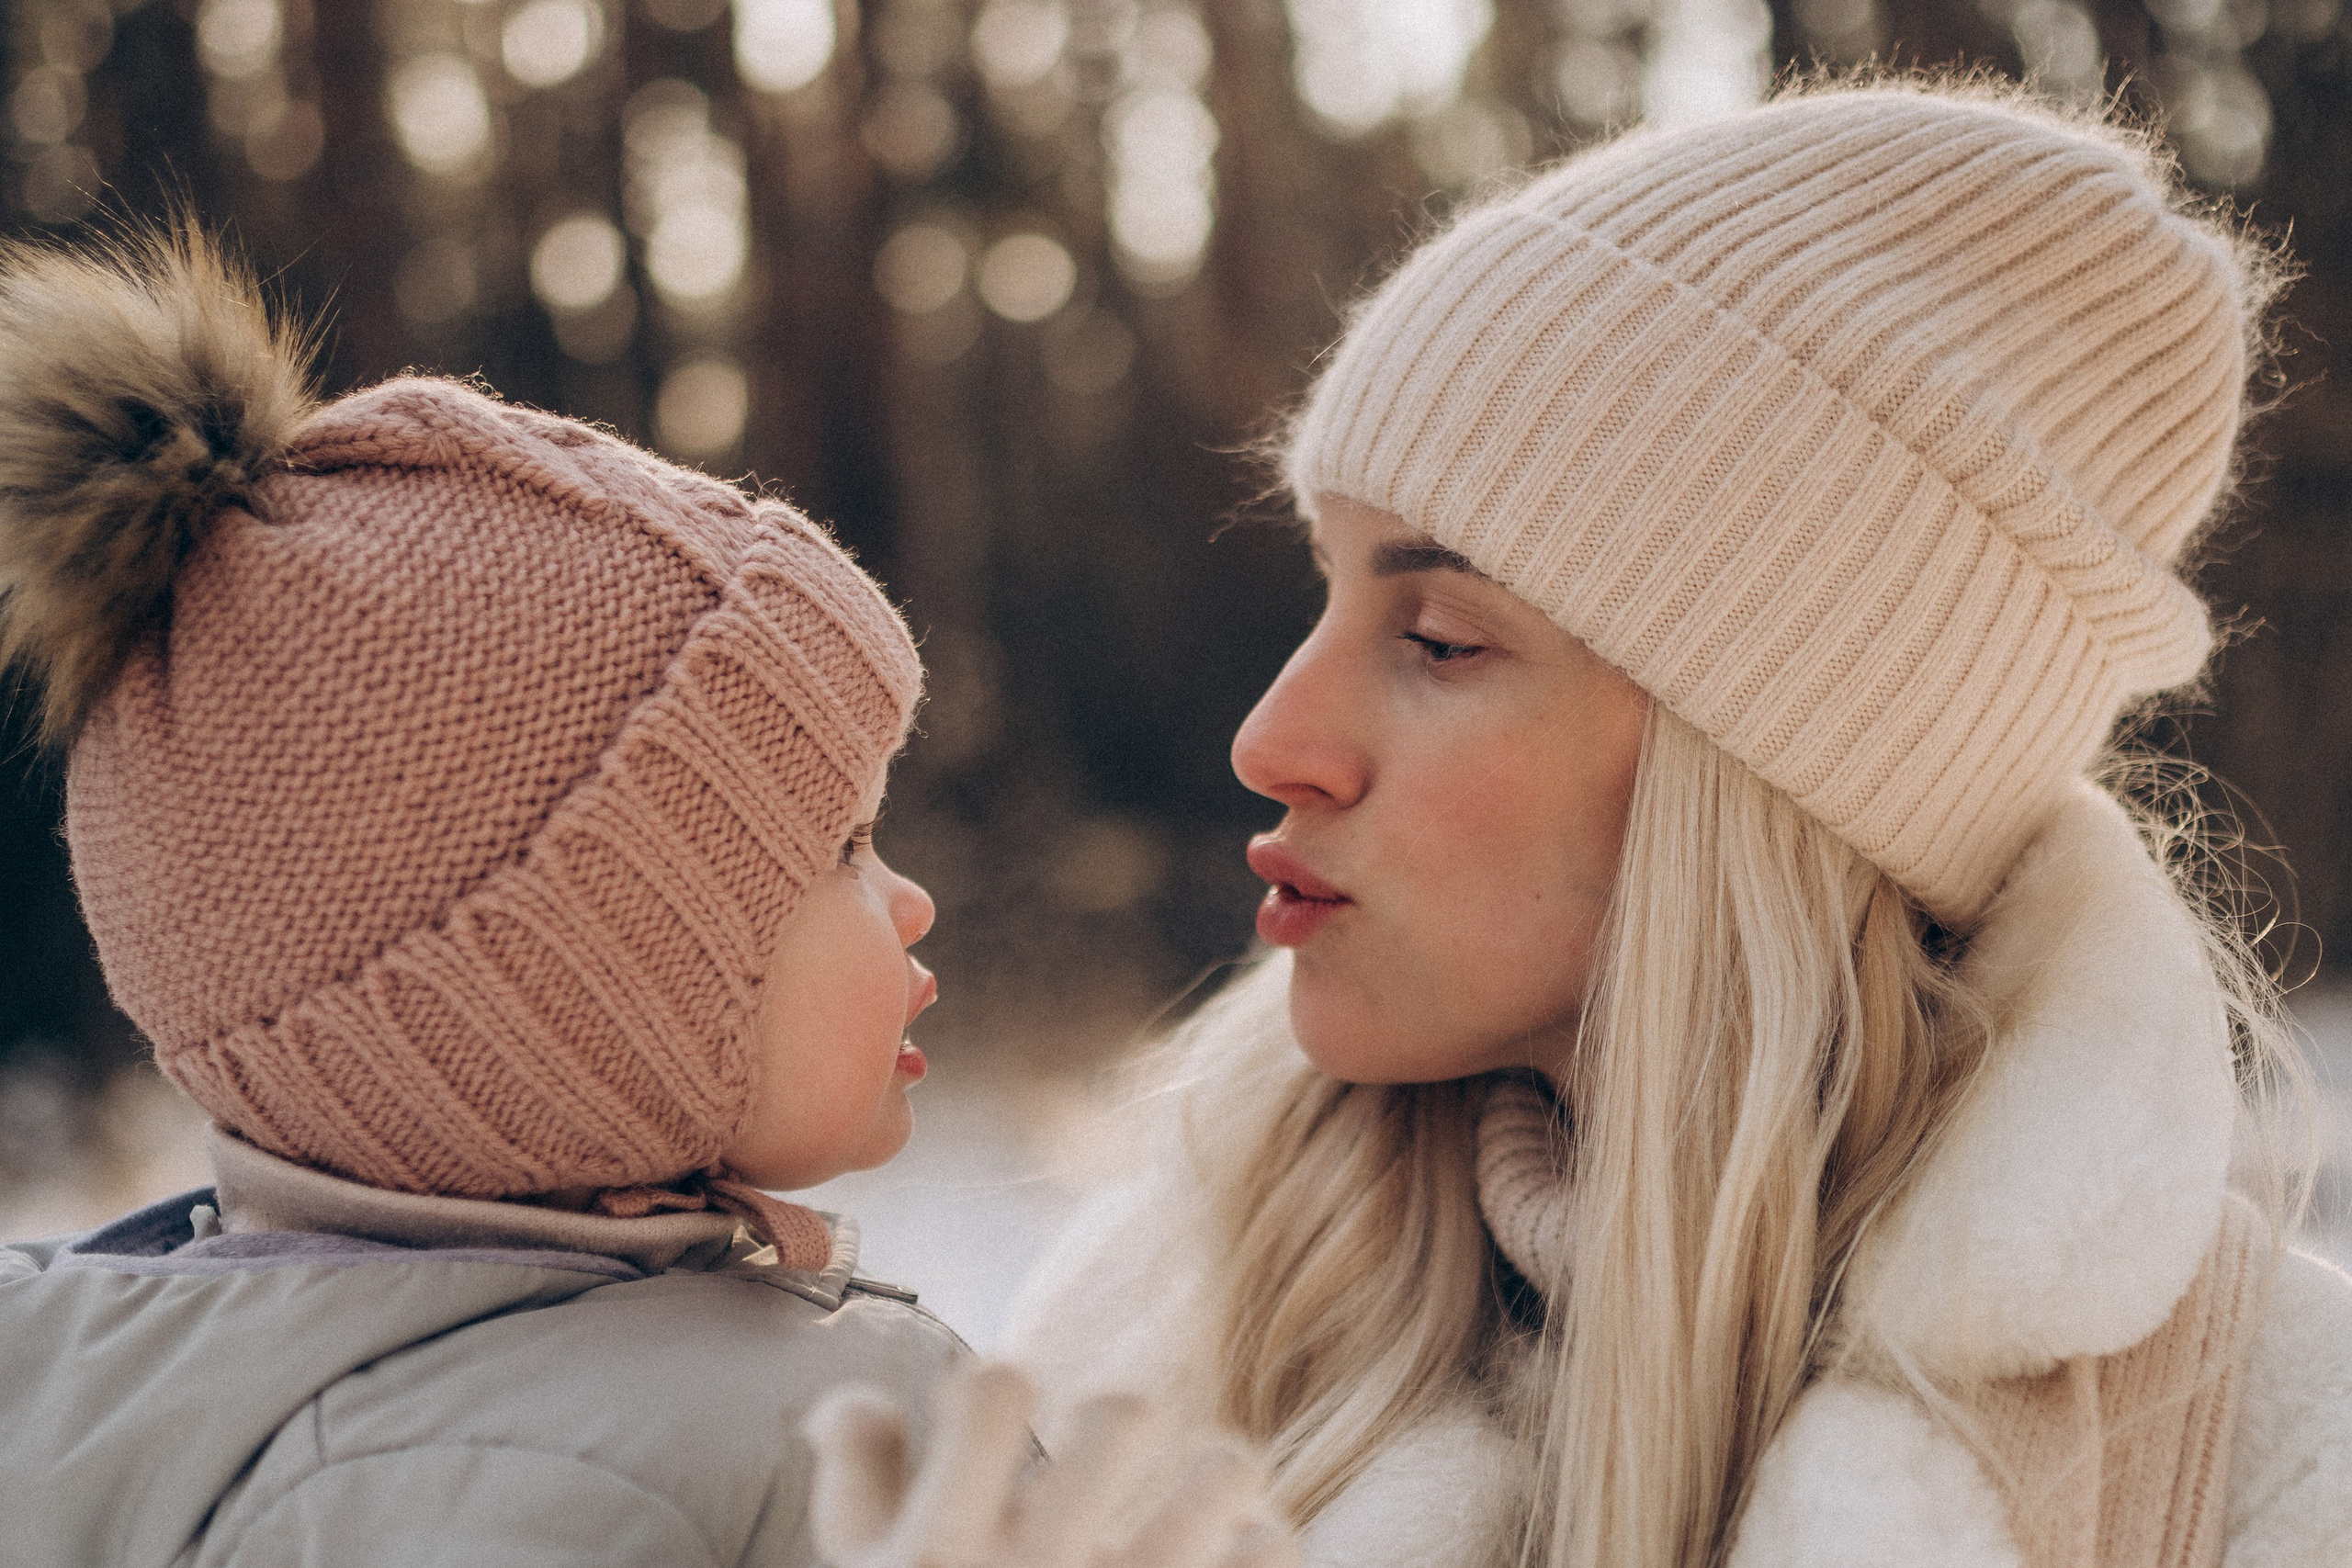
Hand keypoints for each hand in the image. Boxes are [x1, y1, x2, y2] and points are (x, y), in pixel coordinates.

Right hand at [805, 1360, 1300, 1567]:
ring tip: (1194, 1498)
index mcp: (942, 1550)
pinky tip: (1220, 1565)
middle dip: (1120, 1422)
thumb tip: (861, 1397)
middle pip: (1127, 1415)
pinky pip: (1269, 1552)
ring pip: (1225, 1470)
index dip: (1000, 1385)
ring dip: (1213, 1474)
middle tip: (1108, 1456)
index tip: (999, 1423)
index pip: (993, 1391)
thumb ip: (858, 1479)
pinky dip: (1255, 1549)